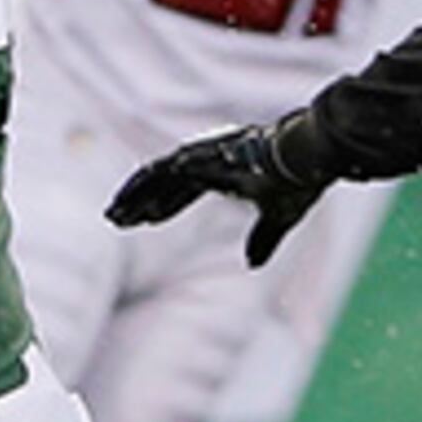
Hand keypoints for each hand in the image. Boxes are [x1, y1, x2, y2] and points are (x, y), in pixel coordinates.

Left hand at [107, 118, 330, 268]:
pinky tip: (129, 203)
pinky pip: (162, 173)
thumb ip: (263, 240)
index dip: (162, 207)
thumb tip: (252, 265)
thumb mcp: (279, 219)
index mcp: (222, 172)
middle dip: (137, 202)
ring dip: (132, 196)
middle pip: (162, 183)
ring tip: (113, 215)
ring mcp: (202, 156)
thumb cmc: (298, 181)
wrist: (308, 156)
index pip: (181, 191)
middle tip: (115, 219)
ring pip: (156, 176)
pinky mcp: (201, 157)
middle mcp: (207, 161)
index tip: (142, 221)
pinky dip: (144, 188)